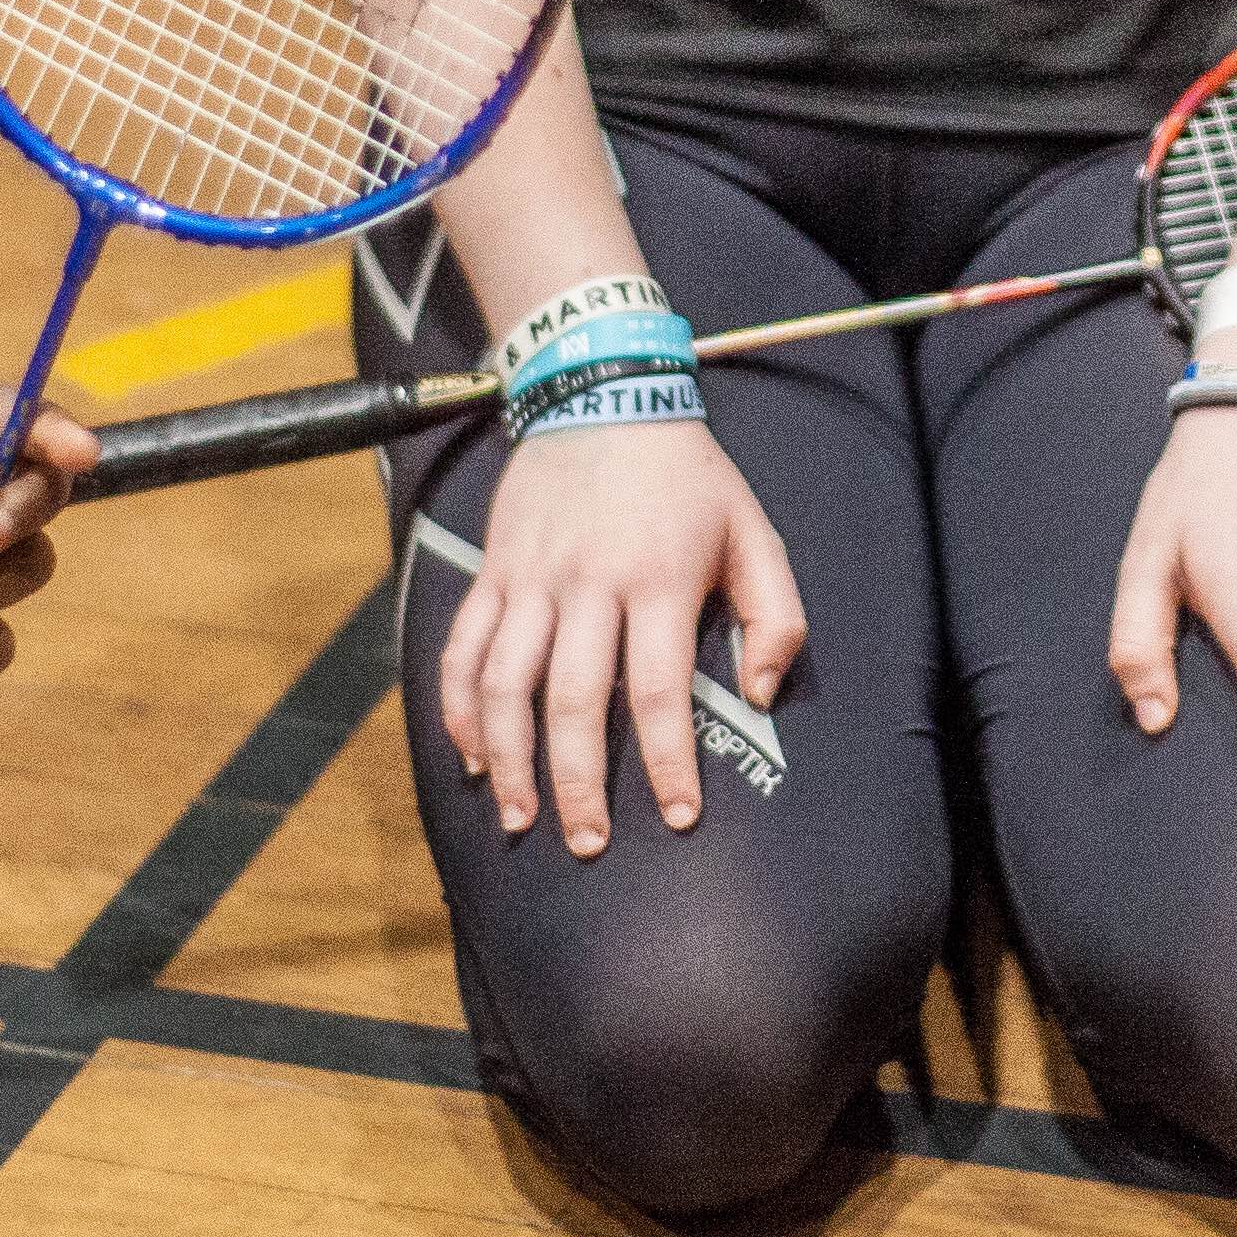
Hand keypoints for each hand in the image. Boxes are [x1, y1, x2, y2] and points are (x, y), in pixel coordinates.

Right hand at [436, 416, 806, 854]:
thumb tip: (757, 693)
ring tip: (521, 816)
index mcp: (659, 579)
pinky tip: (470, 757)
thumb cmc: (690, 478)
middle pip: (573, 701)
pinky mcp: (493, 571)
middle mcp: (587, 584)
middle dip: (580, 783)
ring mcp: (531, 578)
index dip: (667, 760)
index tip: (678, 816)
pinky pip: (464, 649)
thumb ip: (776, 616)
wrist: (603, 394)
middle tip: (588, 843)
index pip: (657, 689)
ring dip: (508, 759)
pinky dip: (460, 709)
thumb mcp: (755, 532)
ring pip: (505, 684)